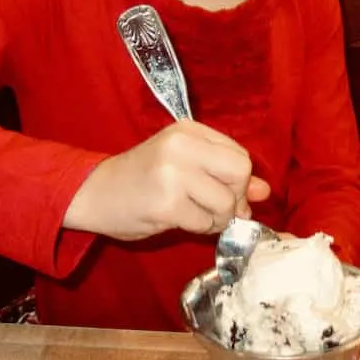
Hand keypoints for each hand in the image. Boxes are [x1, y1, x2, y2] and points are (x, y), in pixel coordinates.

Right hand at [64, 120, 270, 239]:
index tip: (225, 193)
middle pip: (239, 173)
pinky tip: (182, 222)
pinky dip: (201, 229)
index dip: (240, 181)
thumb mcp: (185, 166)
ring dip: (217, 218)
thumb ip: (225, 174)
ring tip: (195, 215)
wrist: (95, 193)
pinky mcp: (166, 203)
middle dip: (234, 199)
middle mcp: (182, 146)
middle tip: (214, 208)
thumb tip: (264, 190)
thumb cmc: (142, 178)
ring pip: (225, 202)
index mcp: (189, 130)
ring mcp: (173, 173)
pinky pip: (205, 223)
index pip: (240, 155)